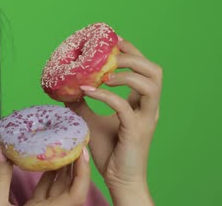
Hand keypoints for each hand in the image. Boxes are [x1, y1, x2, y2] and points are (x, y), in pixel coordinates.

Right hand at [0, 146, 91, 205]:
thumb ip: (1, 177)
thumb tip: (2, 149)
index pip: (77, 194)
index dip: (83, 173)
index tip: (82, 151)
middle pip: (71, 188)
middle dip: (75, 164)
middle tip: (73, 140)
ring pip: (60, 189)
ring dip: (62, 168)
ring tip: (62, 144)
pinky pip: (47, 191)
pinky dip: (48, 176)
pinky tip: (45, 160)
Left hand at [67, 37, 160, 200]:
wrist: (119, 181)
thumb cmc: (109, 153)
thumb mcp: (91, 121)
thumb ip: (82, 103)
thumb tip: (66, 87)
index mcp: (141, 103)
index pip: (145, 68)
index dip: (131, 51)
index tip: (111, 40)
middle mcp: (148, 107)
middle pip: (155, 70)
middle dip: (133, 56)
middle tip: (109, 54)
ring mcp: (145, 119)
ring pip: (150, 83)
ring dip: (125, 73)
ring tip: (103, 73)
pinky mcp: (137, 131)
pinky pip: (124, 106)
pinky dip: (106, 96)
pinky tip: (88, 92)